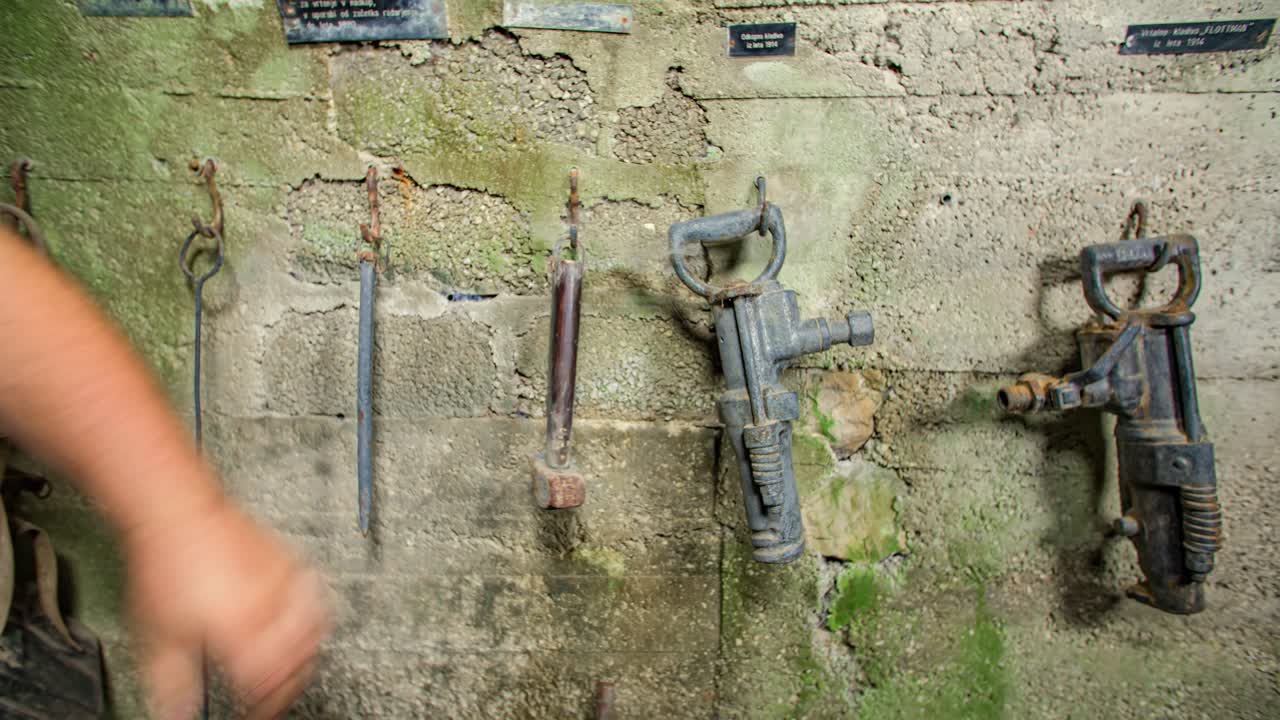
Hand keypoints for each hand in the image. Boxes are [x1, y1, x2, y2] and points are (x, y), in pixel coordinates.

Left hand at [125, 496, 330, 719]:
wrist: (179, 513)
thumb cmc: (168, 566)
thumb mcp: (160, 635)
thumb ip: (172, 681)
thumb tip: (176, 713)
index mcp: (240, 632)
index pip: (265, 685)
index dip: (262, 707)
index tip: (255, 713)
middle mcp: (269, 609)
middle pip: (298, 661)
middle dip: (288, 685)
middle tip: (274, 695)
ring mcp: (283, 583)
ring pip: (315, 628)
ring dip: (307, 651)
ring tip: (295, 662)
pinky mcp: (289, 561)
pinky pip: (315, 594)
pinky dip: (314, 613)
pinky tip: (304, 619)